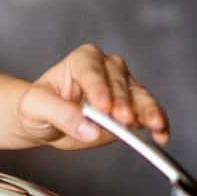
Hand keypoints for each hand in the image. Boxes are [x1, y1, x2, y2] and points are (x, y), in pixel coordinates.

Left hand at [17, 43, 169, 149]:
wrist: (46, 122)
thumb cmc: (38, 108)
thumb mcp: (36, 108)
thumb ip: (60, 114)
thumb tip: (88, 128)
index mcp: (82, 60)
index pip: (92, 71)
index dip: (98, 88)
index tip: (103, 106)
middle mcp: (106, 68)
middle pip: (119, 83)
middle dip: (122, 103)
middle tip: (122, 121)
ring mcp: (122, 87)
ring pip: (139, 97)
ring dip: (147, 112)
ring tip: (154, 126)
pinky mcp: (132, 107)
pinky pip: (147, 113)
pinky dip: (156, 124)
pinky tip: (161, 134)